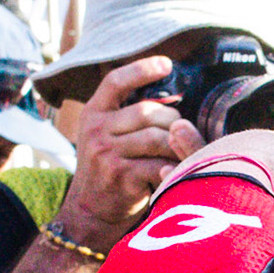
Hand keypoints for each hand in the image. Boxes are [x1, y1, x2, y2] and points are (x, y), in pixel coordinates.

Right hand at [58, 55, 206, 251]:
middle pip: (147, 112)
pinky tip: (176, 171)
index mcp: (94, 112)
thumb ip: (129, 116)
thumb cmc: (109, 166)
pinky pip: (158, 164)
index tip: (167, 64)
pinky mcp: (120, 176)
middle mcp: (97, 129)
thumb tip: (173, 99)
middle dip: (172, 120)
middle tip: (182, 132)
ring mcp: (106, 153)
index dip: (141, 69)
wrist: (91, 208)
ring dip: (177, 145)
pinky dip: (173, 168)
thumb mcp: (106, 134)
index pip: (115, 81)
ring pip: (156, 138)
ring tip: (182, 152)